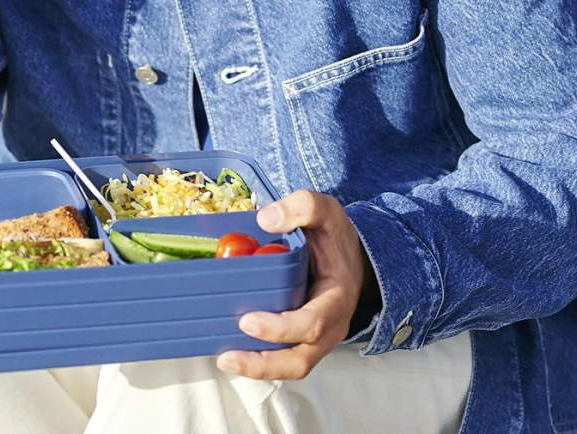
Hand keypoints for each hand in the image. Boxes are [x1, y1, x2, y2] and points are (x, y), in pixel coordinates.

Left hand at [216, 190, 370, 379]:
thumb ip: (302, 207)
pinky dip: (259, 360)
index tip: (248, 320)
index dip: (281, 328)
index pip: (313, 323)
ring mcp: (316, 338)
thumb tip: (266, 220)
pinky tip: (231, 351)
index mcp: (336, 299)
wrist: (351, 257)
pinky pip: (283, 358)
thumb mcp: (326, 211)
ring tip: (225, 360)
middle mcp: (329, 327)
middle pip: (300, 360)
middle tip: (229, 355)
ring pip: (291, 366)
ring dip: (258, 368)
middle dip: (264, 362)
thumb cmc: (335, 237)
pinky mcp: (301, 339)